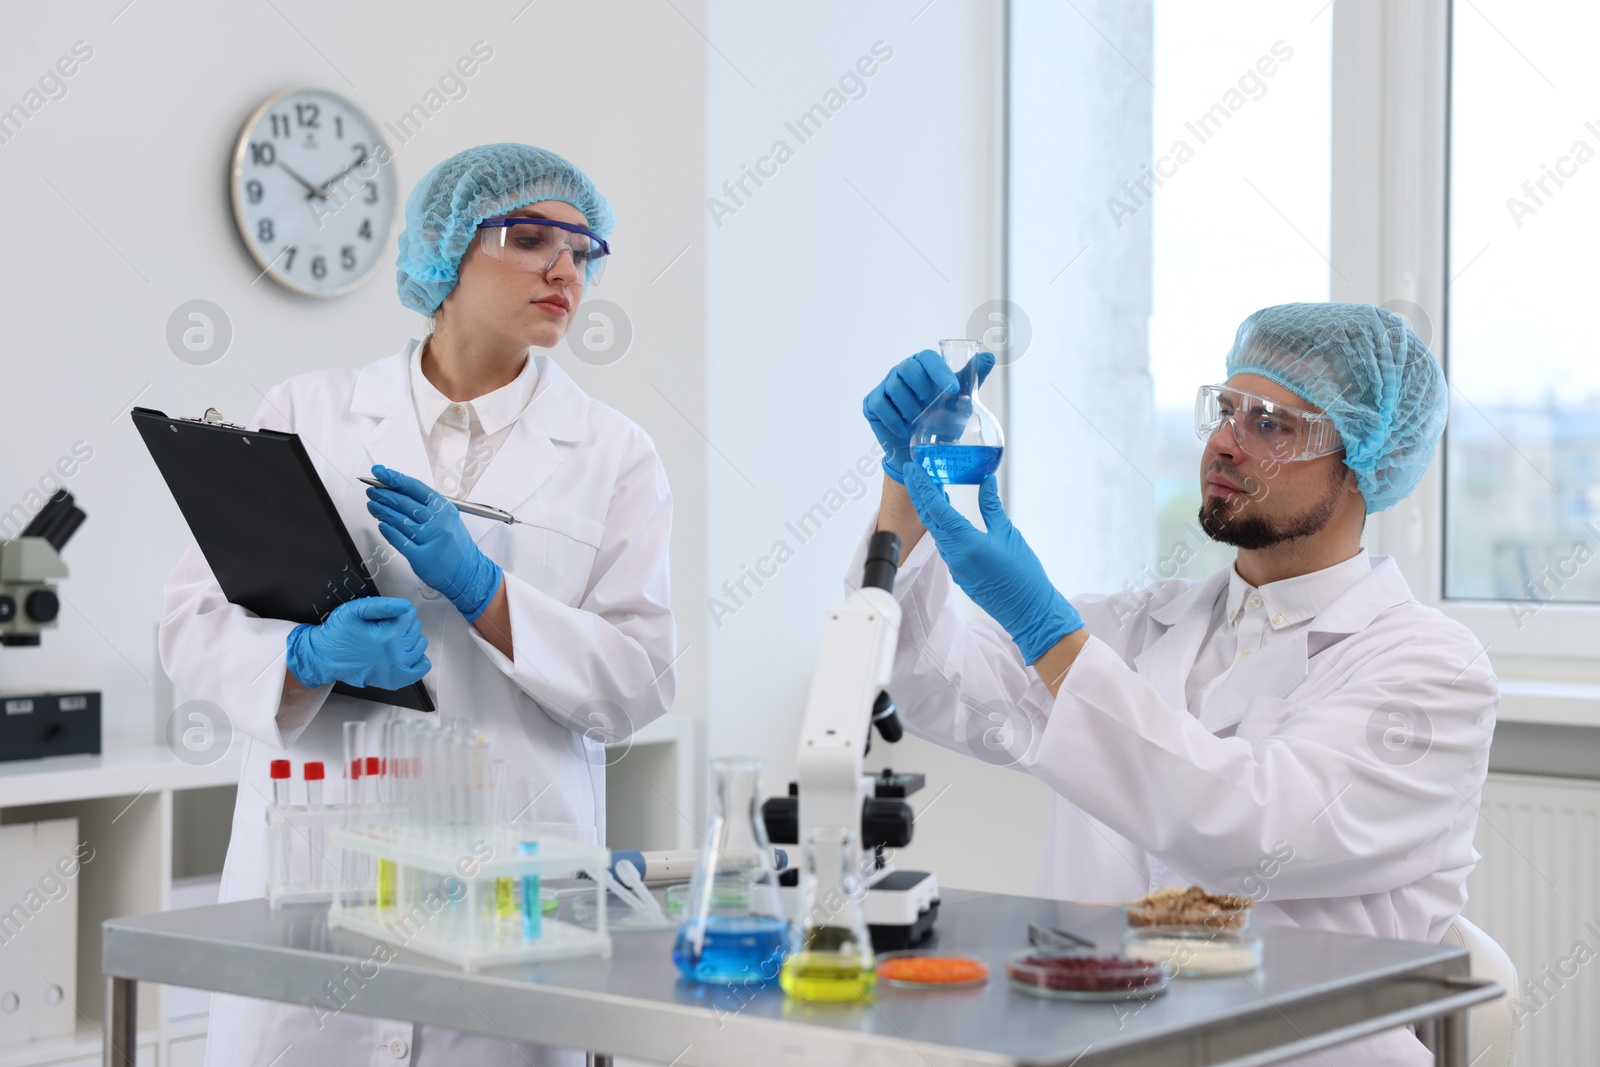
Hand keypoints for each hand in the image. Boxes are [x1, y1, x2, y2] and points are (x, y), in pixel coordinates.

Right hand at [285, 597, 429, 689]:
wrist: (324, 657)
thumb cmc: (337, 634)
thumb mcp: (355, 610)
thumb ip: (382, 605)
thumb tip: (405, 606)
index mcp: (388, 636)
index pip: (410, 614)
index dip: (397, 611)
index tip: (385, 616)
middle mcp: (395, 654)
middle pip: (415, 629)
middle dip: (402, 624)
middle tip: (383, 627)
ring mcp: (396, 669)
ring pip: (419, 645)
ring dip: (409, 639)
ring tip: (390, 639)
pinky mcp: (394, 680)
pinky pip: (420, 669)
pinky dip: (417, 659)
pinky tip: (405, 653)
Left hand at [364, 465, 503, 620]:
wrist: (467, 572)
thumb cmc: (456, 545)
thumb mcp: (448, 519)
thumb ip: (427, 507)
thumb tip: (399, 493)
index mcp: (444, 508)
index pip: (414, 487)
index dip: (394, 478)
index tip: (380, 472)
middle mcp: (437, 521)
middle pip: (403, 502)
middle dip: (383, 494)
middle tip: (372, 491)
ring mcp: (429, 539)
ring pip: (398, 520)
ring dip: (381, 511)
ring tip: (373, 505)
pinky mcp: (421, 556)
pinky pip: (399, 540)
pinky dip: (388, 531)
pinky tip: (382, 525)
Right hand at [864, 350, 994, 482]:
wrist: (919, 452)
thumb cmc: (940, 421)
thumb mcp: (959, 401)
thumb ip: (972, 379)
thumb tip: (990, 358)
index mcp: (922, 366)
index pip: (927, 357)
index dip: (939, 370)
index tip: (953, 388)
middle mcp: (901, 372)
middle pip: (907, 368)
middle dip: (922, 388)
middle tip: (930, 406)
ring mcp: (885, 386)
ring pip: (894, 387)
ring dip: (909, 407)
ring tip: (918, 421)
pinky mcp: (872, 403)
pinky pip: (880, 405)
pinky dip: (894, 420)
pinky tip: (904, 430)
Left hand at [901, 462, 1083, 662]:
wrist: (1028, 611)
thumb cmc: (1023, 574)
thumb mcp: (1008, 534)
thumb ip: (991, 506)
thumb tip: (985, 481)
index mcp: (965, 542)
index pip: (936, 508)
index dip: (923, 486)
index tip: (914, 468)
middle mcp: (954, 555)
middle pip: (929, 519)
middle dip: (919, 494)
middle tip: (914, 471)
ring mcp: (954, 566)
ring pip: (935, 532)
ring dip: (929, 509)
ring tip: (929, 487)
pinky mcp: (959, 573)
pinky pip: (944, 544)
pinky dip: (941, 525)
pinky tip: (945, 514)